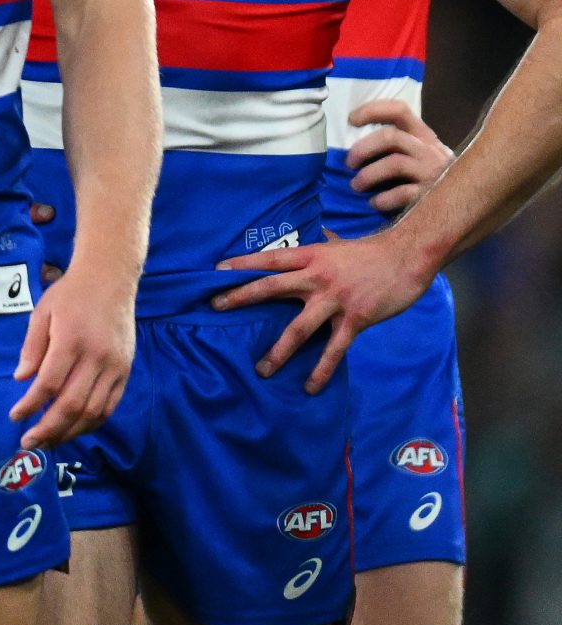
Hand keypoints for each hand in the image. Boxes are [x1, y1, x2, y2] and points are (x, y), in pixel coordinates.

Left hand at [10, 256, 134, 447]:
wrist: (110, 280)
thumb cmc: (69, 295)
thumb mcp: (42, 313)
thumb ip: (31, 347)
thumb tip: (21, 380)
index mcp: (71, 341)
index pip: (49, 383)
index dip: (31, 406)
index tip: (15, 418)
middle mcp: (97, 357)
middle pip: (73, 404)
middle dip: (49, 428)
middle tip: (29, 443)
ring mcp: (115, 367)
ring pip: (94, 411)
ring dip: (70, 432)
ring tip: (49, 442)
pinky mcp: (126, 372)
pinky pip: (110, 406)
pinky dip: (92, 423)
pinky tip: (74, 429)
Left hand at [213, 231, 436, 392]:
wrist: (408, 257)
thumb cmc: (371, 252)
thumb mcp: (338, 245)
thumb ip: (320, 248)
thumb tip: (314, 237)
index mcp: (311, 257)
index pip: (270, 259)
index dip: (242, 264)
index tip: (215, 271)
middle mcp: (317, 277)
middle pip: (272, 288)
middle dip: (242, 297)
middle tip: (216, 307)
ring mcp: (335, 300)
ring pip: (299, 328)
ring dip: (278, 351)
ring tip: (262, 370)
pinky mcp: (354, 319)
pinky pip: (334, 349)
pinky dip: (321, 370)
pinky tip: (310, 387)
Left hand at [343, 98, 452, 215]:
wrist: (464, 206)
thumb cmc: (430, 178)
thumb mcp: (418, 155)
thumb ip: (395, 145)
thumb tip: (353, 150)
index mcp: (423, 135)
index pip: (399, 110)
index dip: (373, 110)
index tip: (351, 120)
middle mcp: (430, 150)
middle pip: (390, 136)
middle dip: (363, 148)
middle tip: (349, 163)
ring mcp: (433, 172)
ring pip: (394, 164)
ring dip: (368, 175)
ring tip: (356, 186)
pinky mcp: (433, 196)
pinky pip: (403, 193)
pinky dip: (383, 199)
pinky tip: (375, 203)